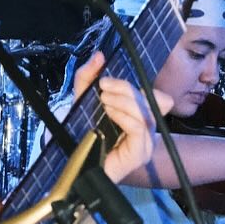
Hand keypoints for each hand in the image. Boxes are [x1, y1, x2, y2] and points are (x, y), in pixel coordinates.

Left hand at [72, 51, 169, 183]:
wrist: (72, 168)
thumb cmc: (80, 137)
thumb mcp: (81, 102)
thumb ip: (87, 78)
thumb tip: (100, 55)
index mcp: (137, 117)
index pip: (152, 95)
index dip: (131, 86)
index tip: (105, 81)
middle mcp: (145, 130)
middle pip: (149, 101)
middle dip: (125, 90)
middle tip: (103, 89)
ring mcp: (145, 144)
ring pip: (145, 114)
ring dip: (124, 102)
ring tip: (103, 102)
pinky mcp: (140, 155)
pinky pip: (139, 129)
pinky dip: (125, 117)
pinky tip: (109, 114)